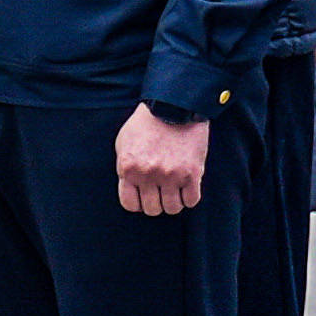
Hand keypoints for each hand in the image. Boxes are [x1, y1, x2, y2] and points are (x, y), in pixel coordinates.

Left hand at [115, 104, 211, 218]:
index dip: (138, 203)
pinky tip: (187, 186)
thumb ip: (125, 168)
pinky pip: (191, 201)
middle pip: (152, 209)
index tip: (144, 195)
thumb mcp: (124, 144)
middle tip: (161, 190)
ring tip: (175, 188)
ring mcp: (171, 175)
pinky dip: (189, 197)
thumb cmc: (146, 124)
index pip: (130, 204)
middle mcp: (148, 174)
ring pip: (172, 208)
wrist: (174, 107)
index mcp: (128, 168)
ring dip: (174, 201)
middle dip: (156, 202)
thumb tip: (131, 189)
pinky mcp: (192, 173)